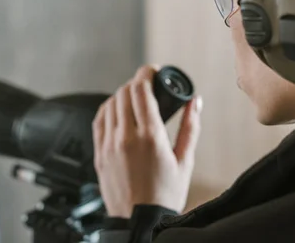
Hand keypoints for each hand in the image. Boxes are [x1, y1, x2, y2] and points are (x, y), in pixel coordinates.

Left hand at [92, 65, 202, 217]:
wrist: (140, 222)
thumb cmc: (165, 195)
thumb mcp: (185, 160)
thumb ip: (191, 127)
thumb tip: (196, 102)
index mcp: (151, 137)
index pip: (141, 89)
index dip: (146, 73)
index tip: (153, 71)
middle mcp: (126, 137)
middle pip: (124, 92)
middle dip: (136, 82)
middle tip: (147, 84)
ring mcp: (109, 145)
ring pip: (110, 104)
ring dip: (122, 95)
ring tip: (134, 98)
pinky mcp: (99, 154)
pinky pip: (99, 120)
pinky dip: (108, 109)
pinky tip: (118, 111)